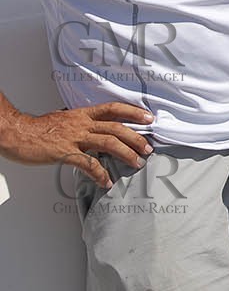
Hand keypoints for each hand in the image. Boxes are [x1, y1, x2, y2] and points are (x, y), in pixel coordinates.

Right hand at [0, 103, 153, 189]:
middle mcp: (81, 124)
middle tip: (148, 148)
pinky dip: (100, 173)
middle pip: (116, 128)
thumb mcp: (62, 118)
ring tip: (136, 163)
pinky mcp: (65, 153)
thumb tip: (88, 122)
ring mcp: (74, 138)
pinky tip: (106, 181)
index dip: (133, 112)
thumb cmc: (37, 128)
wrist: (16, 133)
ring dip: (126, 154)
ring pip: (108, 143)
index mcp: (82, 114)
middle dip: (136, 138)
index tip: (149, 117)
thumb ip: (78, 121)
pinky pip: (88, 164)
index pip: (113, 109)